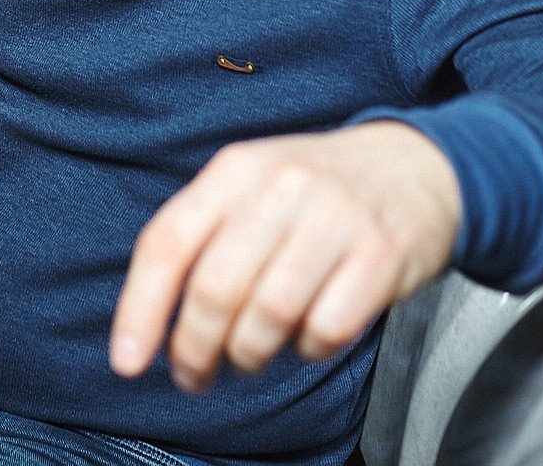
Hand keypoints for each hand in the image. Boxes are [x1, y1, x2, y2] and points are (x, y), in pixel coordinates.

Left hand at [109, 121, 460, 392]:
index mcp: (236, 169)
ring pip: (268, 316)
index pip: (168, 243)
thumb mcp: (251, 187)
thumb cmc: (316, 192)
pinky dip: (307, 349)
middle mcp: (282, 186)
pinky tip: (307, 336)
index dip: (140, 309)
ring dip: (248, 354)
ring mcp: (336, 218)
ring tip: (249, 356)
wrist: (415, 167)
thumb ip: (202, 239)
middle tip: (193, 374)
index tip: (127, 361)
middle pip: (215, 289)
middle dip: (193, 349)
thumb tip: (152, 323)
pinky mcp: (382, 254)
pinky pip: (326, 328)